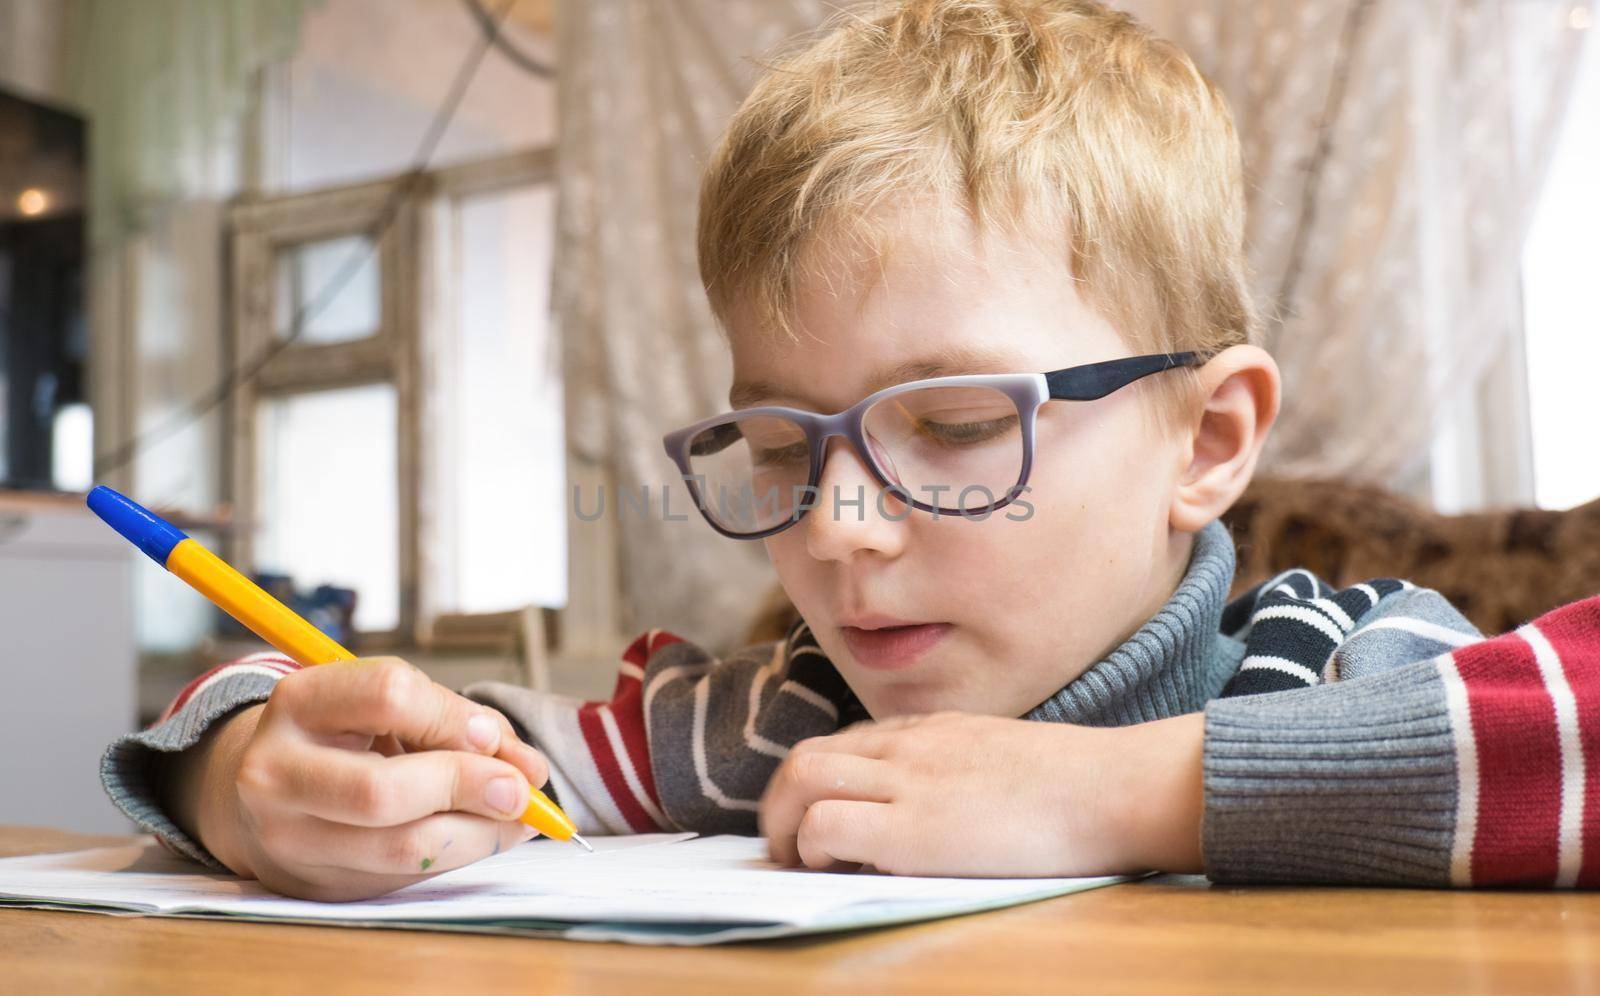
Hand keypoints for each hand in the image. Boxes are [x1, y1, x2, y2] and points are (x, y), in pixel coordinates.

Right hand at [163, 658, 550, 900]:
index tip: (491, 737)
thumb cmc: (348, 737)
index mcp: (299, 702)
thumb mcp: (389, 708)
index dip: (454, 717)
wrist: (267, 793)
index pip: (390, 695)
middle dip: (468, 788)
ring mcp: (287, 837)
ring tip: (515, 820)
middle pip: (384, 790)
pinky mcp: (313, 884)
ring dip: (478, 835)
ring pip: (399, 848)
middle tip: (521, 793)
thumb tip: (528, 770)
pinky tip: (482, 837)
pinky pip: (403, 879)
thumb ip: (457, 723)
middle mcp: (277, 772)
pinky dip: (458, 857)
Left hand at [758, 711, 1204, 877]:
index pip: (845, 745)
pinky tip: (835, 867)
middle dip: (778, 803)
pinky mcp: (913, 828)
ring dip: (782, 824)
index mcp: (931, 733)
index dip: (815, 783)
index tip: (812, 817)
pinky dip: (813, 846)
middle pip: (807, 757)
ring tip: (795, 861)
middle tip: (784, 845)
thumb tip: (938, 810)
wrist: (1109, 787)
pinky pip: (827, 824)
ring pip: (802, 779)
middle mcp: (908, 748)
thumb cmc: (1075, 785)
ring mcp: (907, 782)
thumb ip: (957, 770)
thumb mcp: (1001, 756)